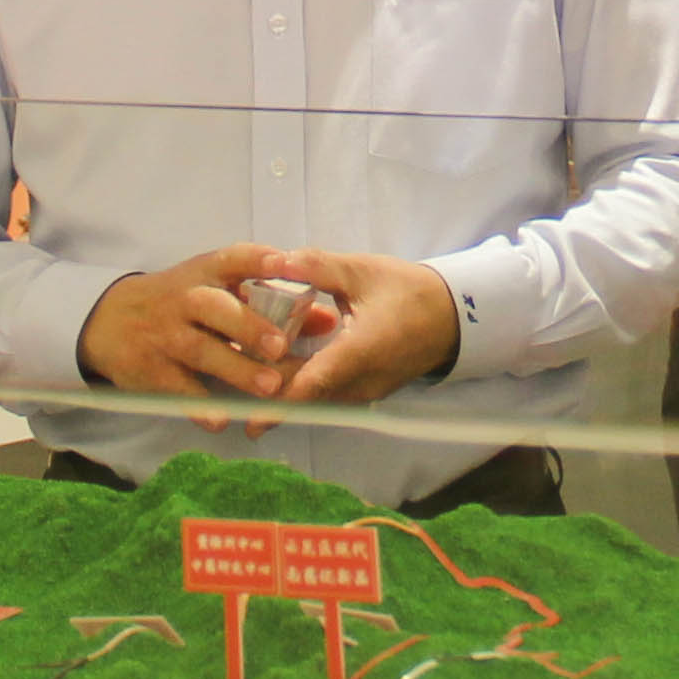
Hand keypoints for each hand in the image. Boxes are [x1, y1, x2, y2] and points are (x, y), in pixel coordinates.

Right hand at [77, 247, 312, 401]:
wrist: (110, 320)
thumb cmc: (182, 302)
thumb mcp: (217, 291)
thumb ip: (271, 304)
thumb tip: (328, 320)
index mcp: (205, 274)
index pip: (232, 258)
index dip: (256, 260)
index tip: (283, 262)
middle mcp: (185, 301)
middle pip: (216, 309)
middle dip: (249, 326)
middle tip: (280, 345)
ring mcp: (167, 336)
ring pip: (202, 352)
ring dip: (237, 370)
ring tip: (270, 388)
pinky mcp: (152, 370)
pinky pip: (178, 389)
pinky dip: (200, 406)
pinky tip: (222, 419)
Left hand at [260, 252, 460, 408]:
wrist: (453, 316)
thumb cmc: (409, 291)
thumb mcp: (362, 271)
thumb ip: (317, 266)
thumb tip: (276, 259)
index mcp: (360, 351)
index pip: (313, 384)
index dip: (278, 402)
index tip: (246, 418)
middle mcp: (360, 382)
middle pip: (305, 396)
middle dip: (266, 393)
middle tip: (225, 385)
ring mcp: (364, 393)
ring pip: (314, 399)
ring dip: (282, 390)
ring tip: (242, 377)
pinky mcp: (364, 393)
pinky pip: (326, 396)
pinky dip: (301, 386)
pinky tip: (276, 368)